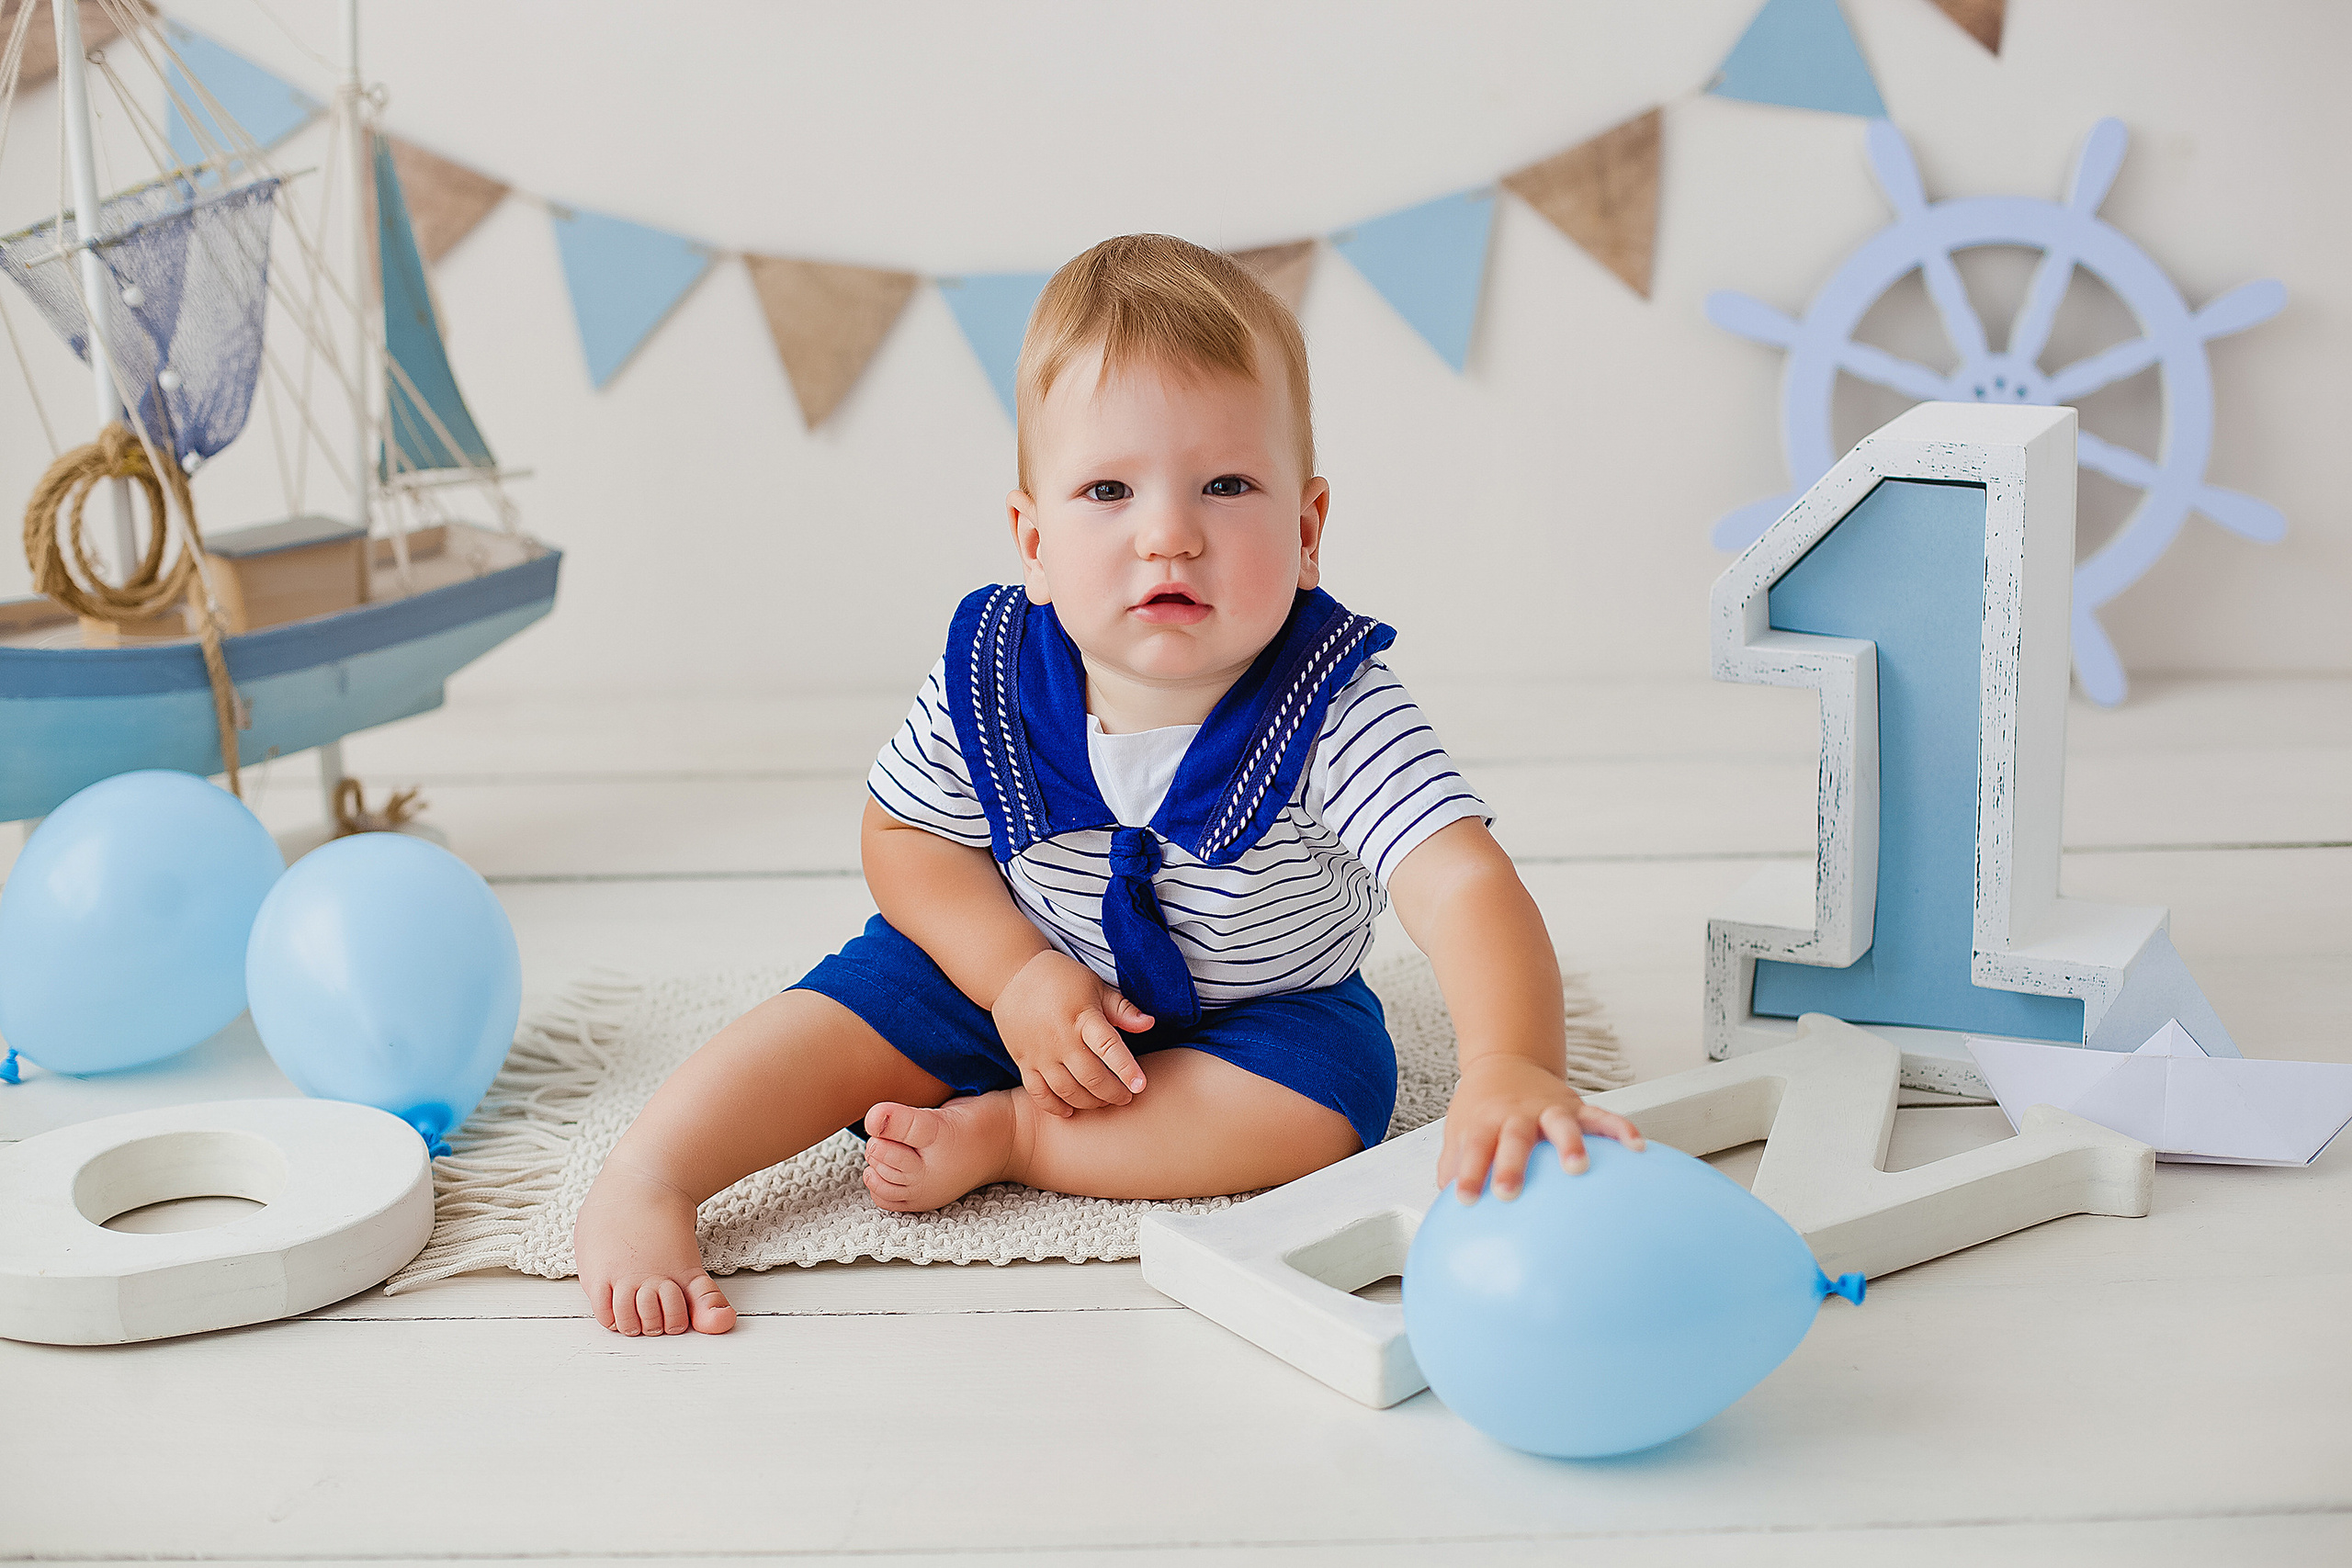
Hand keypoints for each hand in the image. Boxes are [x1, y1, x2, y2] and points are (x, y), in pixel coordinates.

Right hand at [991, 949, 1153, 1116]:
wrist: (1012, 975)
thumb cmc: (1061, 979)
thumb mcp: (1095, 986)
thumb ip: (1122, 1009)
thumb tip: (1149, 1024)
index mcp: (1082, 1016)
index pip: (1108, 1047)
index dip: (1126, 1069)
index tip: (1141, 1085)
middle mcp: (1060, 1038)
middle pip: (1090, 1076)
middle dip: (1113, 1093)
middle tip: (1126, 1097)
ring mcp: (1040, 1052)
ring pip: (1067, 1090)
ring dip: (1089, 1102)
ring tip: (1103, 1102)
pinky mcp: (1023, 1061)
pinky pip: (1038, 1093)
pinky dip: (1054, 1107)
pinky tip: (1070, 1111)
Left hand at [1437, 1055, 1644, 1202]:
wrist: (1504, 1063)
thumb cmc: (1480, 1109)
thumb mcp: (1459, 1132)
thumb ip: (1454, 1169)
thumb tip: (1447, 1215)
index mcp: (1485, 1122)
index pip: (1473, 1146)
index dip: (1468, 1172)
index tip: (1466, 1200)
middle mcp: (1517, 1114)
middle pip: (1515, 1137)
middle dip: (1512, 1164)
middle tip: (1510, 1192)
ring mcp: (1549, 1110)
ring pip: (1561, 1124)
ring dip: (1569, 1144)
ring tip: (1577, 1168)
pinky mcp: (1576, 1108)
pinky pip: (1602, 1118)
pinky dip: (1620, 1130)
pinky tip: (1636, 1147)